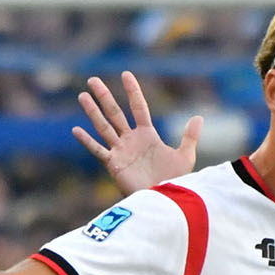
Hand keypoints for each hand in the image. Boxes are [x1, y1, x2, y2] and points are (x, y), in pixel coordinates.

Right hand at [71, 73, 201, 196]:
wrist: (164, 200)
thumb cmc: (175, 181)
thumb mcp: (184, 156)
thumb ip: (189, 136)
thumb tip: (199, 116)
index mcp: (147, 135)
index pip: (138, 107)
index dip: (133, 91)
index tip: (126, 74)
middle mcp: (131, 140)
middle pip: (115, 113)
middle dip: (104, 96)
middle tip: (93, 80)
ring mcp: (121, 151)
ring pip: (104, 127)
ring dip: (93, 112)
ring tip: (82, 96)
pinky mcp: (114, 165)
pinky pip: (98, 150)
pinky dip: (87, 141)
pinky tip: (76, 130)